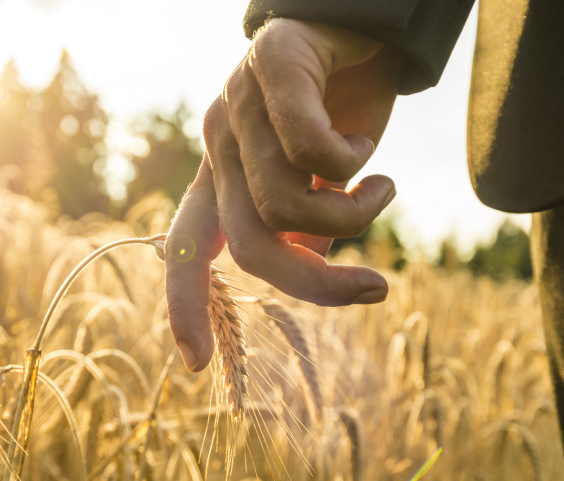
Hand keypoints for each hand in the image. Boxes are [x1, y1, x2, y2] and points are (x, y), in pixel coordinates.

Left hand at [166, 18, 402, 370]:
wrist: (365, 20)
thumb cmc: (346, 104)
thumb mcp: (327, 180)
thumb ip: (308, 225)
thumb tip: (310, 265)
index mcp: (225, 173)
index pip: (190, 245)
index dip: (184, 304)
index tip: (196, 363)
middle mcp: (220, 142)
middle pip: (254, 244)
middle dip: (318, 285)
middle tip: (376, 289)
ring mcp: (239, 101)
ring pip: (286, 202)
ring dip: (354, 212)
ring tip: (379, 183)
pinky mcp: (269, 63)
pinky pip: (310, 148)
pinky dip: (353, 161)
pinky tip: (367, 142)